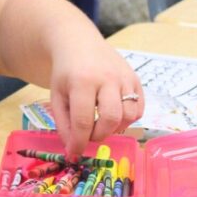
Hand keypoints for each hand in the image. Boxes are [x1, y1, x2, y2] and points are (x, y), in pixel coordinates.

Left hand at [48, 42, 143, 159]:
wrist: (78, 43)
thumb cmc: (65, 73)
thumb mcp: (57, 96)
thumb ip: (64, 124)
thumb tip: (74, 150)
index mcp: (82, 81)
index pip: (84, 121)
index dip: (80, 142)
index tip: (75, 153)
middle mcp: (107, 78)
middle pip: (111, 119)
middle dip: (99, 135)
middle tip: (89, 135)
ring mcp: (124, 77)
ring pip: (129, 115)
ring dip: (115, 128)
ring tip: (101, 123)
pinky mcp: (135, 78)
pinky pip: (139, 107)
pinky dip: (128, 118)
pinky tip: (113, 115)